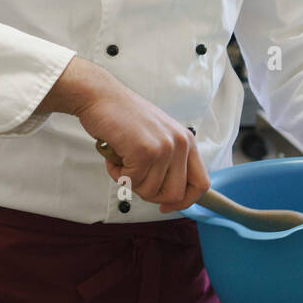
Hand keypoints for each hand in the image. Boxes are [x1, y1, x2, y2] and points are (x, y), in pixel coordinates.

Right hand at [76, 82, 209, 213]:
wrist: (101, 97)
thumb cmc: (123, 118)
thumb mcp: (157, 136)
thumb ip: (169, 161)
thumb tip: (171, 196)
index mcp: (186, 141)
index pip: (201, 184)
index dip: (184, 202)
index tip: (166, 206)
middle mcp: (180, 143)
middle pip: (175, 194)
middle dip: (150, 195)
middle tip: (134, 178)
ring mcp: (164, 147)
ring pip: (150, 191)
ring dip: (130, 181)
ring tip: (122, 158)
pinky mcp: (145, 151)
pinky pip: (131, 182)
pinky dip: (117, 174)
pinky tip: (114, 156)